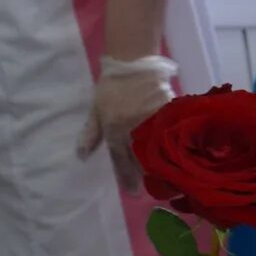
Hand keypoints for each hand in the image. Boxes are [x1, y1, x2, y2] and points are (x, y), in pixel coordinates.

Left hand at [78, 53, 175, 181]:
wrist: (133, 62)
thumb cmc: (111, 86)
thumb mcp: (96, 110)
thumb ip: (90, 134)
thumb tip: (81, 156)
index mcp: (114, 129)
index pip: (121, 159)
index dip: (126, 177)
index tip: (132, 193)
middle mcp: (133, 129)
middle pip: (141, 159)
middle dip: (144, 175)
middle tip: (150, 188)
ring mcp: (152, 121)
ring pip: (158, 149)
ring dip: (160, 164)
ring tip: (164, 176)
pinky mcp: (167, 114)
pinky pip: (169, 134)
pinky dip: (171, 145)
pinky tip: (175, 154)